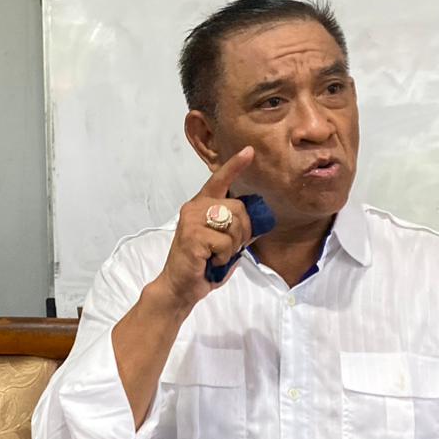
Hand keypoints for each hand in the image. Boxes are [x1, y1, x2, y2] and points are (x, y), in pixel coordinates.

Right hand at [155, 146, 255, 311]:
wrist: (180, 287)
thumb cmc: (203, 265)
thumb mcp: (224, 244)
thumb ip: (236, 229)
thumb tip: (258, 221)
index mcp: (201, 206)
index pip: (219, 181)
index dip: (235, 166)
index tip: (250, 151)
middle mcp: (195, 207)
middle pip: (238, 208)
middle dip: (243, 232)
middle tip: (230, 249)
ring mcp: (192, 220)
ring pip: (233, 225)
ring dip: (233, 246)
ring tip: (217, 256)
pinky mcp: (193, 235)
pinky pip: (225, 242)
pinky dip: (224, 257)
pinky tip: (211, 262)